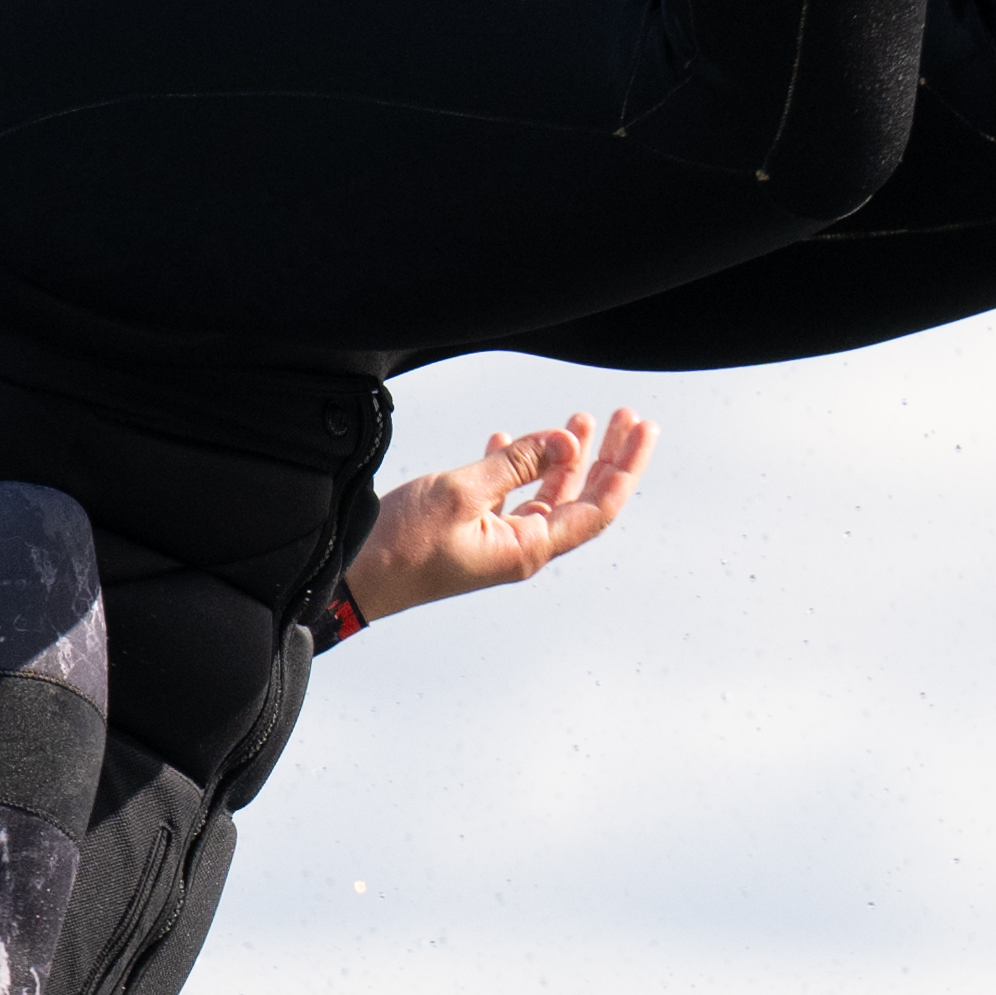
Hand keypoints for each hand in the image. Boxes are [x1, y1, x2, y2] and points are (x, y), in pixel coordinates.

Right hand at [350, 407, 654, 620]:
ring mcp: (499, 543)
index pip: (598, 507)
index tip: (641, 428)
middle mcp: (523, 549)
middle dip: (606, 456)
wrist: (354, 578)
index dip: (624, 466)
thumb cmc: (402, 544)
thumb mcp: (462, 492)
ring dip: (566, 457)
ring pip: (548, 495)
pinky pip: (511, 498)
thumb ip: (515, 464)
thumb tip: (566, 441)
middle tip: (626, 416)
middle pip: (582, 499)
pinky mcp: (473, 535)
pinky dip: (518, 467)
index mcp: (528, 548)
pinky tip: (512, 438)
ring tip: (581, 419)